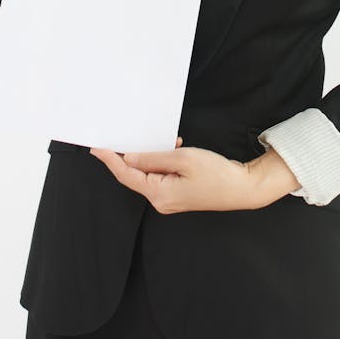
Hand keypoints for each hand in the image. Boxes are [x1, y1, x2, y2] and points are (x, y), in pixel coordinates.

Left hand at [89, 136, 262, 213]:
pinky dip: (162, 161)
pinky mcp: (177, 195)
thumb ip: (153, 158)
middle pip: (135, 175)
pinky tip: (173, 148)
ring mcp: (169, 200)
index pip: (126, 175)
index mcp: (159, 194)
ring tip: (162, 141)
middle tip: (121, 137)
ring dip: (151, 156)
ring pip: (148, 174)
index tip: (97, 148)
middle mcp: (160, 201)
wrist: (242, 188)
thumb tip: (129, 158)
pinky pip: (161, 177)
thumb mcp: (183, 159)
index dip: (110, 160)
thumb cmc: (216, 174)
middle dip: (129, 155)